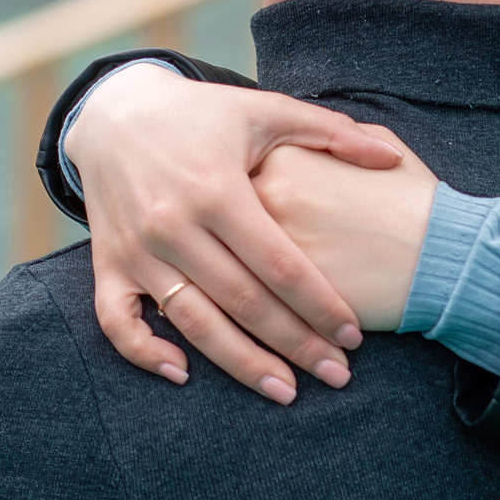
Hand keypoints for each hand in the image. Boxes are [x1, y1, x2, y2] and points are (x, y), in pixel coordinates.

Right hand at [68, 65, 404, 401]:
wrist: (113, 110)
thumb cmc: (200, 113)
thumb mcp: (263, 109)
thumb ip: (329, 132)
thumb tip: (392, 160)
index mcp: (217, 189)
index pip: (280, 263)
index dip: (319, 304)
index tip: (352, 335)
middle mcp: (174, 224)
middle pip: (244, 301)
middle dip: (295, 345)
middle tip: (337, 375)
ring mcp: (138, 248)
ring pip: (193, 321)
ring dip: (239, 363)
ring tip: (285, 391)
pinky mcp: (108, 262)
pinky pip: (117, 321)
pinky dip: (144, 352)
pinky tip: (183, 375)